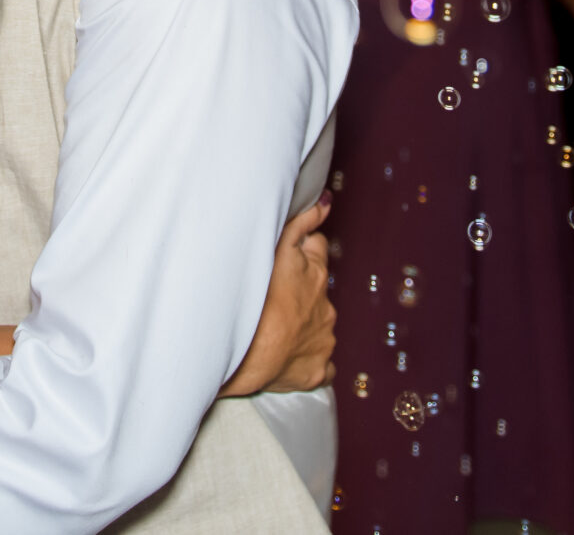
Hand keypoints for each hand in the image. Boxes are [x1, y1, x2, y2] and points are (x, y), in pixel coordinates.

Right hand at [225, 195, 334, 396]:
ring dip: (303, 324)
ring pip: (319, 326)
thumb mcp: (276, 248)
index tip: (285, 255)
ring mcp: (323, 340)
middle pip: (317, 288)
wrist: (247, 352)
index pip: (317, 249)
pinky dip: (309, 359)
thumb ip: (301, 223)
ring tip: (275, 327)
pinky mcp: (316, 370)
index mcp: (316, 275)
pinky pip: (321, 366)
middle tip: (273, 294)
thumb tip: (326, 202)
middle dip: (301, 289)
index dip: (300, 249)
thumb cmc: (256, 299)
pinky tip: (291, 357)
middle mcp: (326, 307)